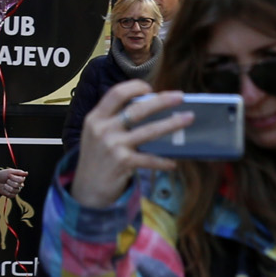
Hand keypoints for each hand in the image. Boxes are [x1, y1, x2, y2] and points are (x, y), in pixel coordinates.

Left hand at [0, 167, 28, 197]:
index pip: (21, 180)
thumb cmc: (2, 174)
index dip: (14, 178)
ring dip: (7, 187)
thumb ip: (19, 172)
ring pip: (14, 190)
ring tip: (5, 184)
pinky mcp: (11, 195)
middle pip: (17, 185)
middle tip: (7, 180)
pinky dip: (6, 191)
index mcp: (20, 179)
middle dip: (9, 182)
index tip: (9, 175)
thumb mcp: (10, 171)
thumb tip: (27, 173)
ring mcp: (16, 190)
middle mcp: (19, 185)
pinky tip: (4, 189)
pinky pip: (11, 195)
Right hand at [70, 81, 191, 207]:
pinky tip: (173, 162)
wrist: (87, 189)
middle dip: (162, 101)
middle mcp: (103, 129)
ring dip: (172, 124)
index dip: (134, 87)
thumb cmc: (97, 157)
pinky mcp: (123, 162)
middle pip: (138, 109)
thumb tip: (150, 105)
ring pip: (149, 130)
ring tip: (188, 119)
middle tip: (180, 97)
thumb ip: (114, 119)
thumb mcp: (96, 133)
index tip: (150, 88)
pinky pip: (150, 158)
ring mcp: (113, 146)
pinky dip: (164, 160)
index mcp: (95, 117)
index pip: (116, 93)